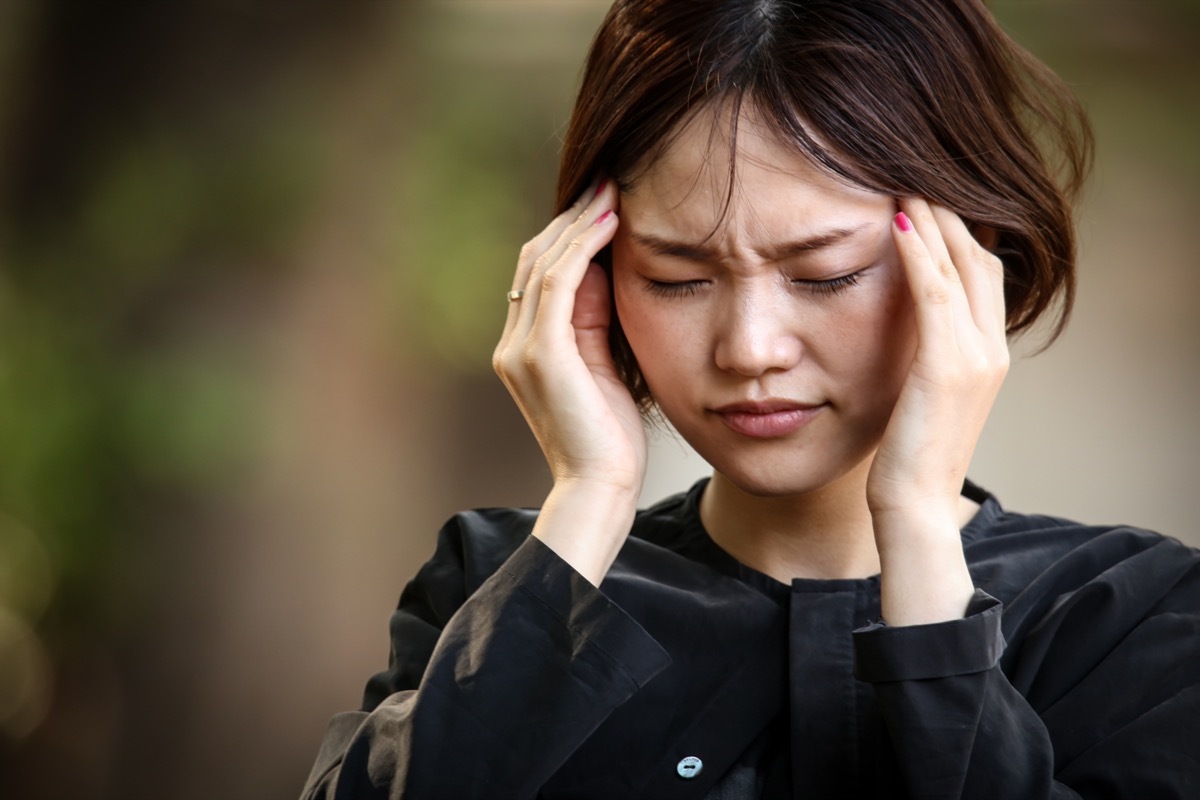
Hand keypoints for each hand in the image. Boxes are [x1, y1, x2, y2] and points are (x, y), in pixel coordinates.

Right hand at [493, 179, 646, 496]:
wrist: (599, 488)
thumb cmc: (610, 439)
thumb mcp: (603, 371)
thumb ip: (594, 325)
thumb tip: (605, 273)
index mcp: (523, 350)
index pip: (538, 274)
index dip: (568, 234)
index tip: (605, 203)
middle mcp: (512, 345)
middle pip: (534, 260)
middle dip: (573, 217)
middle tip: (609, 182)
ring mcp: (521, 349)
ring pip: (543, 263)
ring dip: (580, 222)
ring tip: (614, 190)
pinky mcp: (542, 355)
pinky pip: (558, 283)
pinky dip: (583, 247)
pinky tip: (611, 223)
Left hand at [868, 199, 1008, 623]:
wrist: (913, 505)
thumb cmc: (906, 457)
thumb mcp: (920, 398)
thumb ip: (922, 359)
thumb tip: (901, 331)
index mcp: (985, 356)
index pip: (982, 275)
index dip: (959, 234)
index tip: (928, 200)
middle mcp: (990, 349)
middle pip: (980, 259)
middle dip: (949, 215)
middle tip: (915, 177)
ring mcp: (975, 356)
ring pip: (962, 267)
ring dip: (933, 221)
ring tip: (903, 184)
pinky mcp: (947, 366)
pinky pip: (936, 293)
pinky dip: (919, 254)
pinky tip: (896, 224)